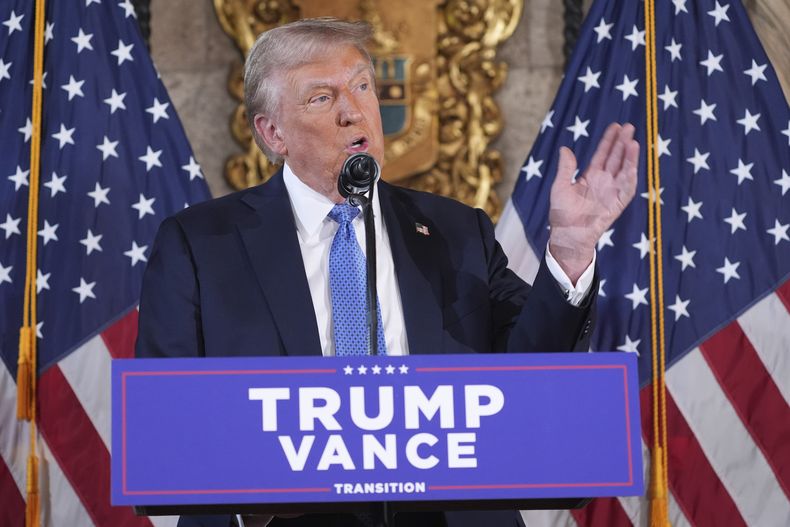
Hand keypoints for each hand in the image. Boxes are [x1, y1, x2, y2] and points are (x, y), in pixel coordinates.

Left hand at [548, 122, 638, 282]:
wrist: (568, 234)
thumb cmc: (562, 213)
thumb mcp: (560, 186)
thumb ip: (565, 168)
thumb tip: (565, 149)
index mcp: (591, 176)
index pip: (603, 154)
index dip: (609, 140)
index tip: (615, 126)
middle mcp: (604, 181)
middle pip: (616, 158)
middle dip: (623, 142)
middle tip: (629, 126)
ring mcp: (612, 192)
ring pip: (624, 170)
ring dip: (629, 157)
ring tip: (632, 141)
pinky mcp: (617, 204)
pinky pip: (627, 189)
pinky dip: (631, 178)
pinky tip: (633, 166)